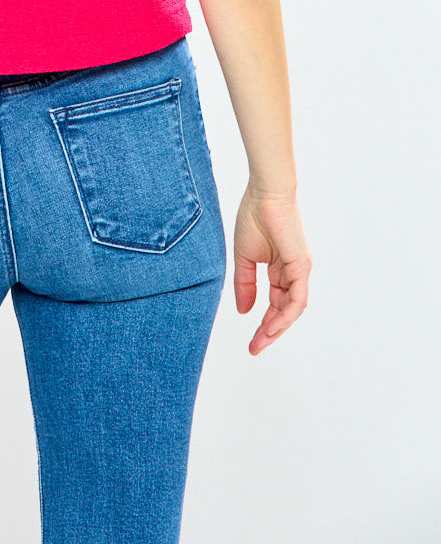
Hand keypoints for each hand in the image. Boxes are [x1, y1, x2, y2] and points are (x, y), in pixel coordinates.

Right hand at [232, 186, 311, 354]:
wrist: (264, 194)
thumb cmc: (253, 217)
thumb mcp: (243, 257)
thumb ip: (244, 284)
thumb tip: (244, 311)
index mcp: (279, 269)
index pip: (274, 304)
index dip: (263, 323)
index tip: (250, 341)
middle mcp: (292, 273)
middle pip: (284, 311)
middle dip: (270, 332)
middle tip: (254, 349)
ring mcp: (298, 271)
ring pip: (292, 309)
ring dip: (277, 328)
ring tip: (260, 342)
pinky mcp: (301, 267)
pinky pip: (296, 299)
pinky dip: (285, 315)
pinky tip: (271, 326)